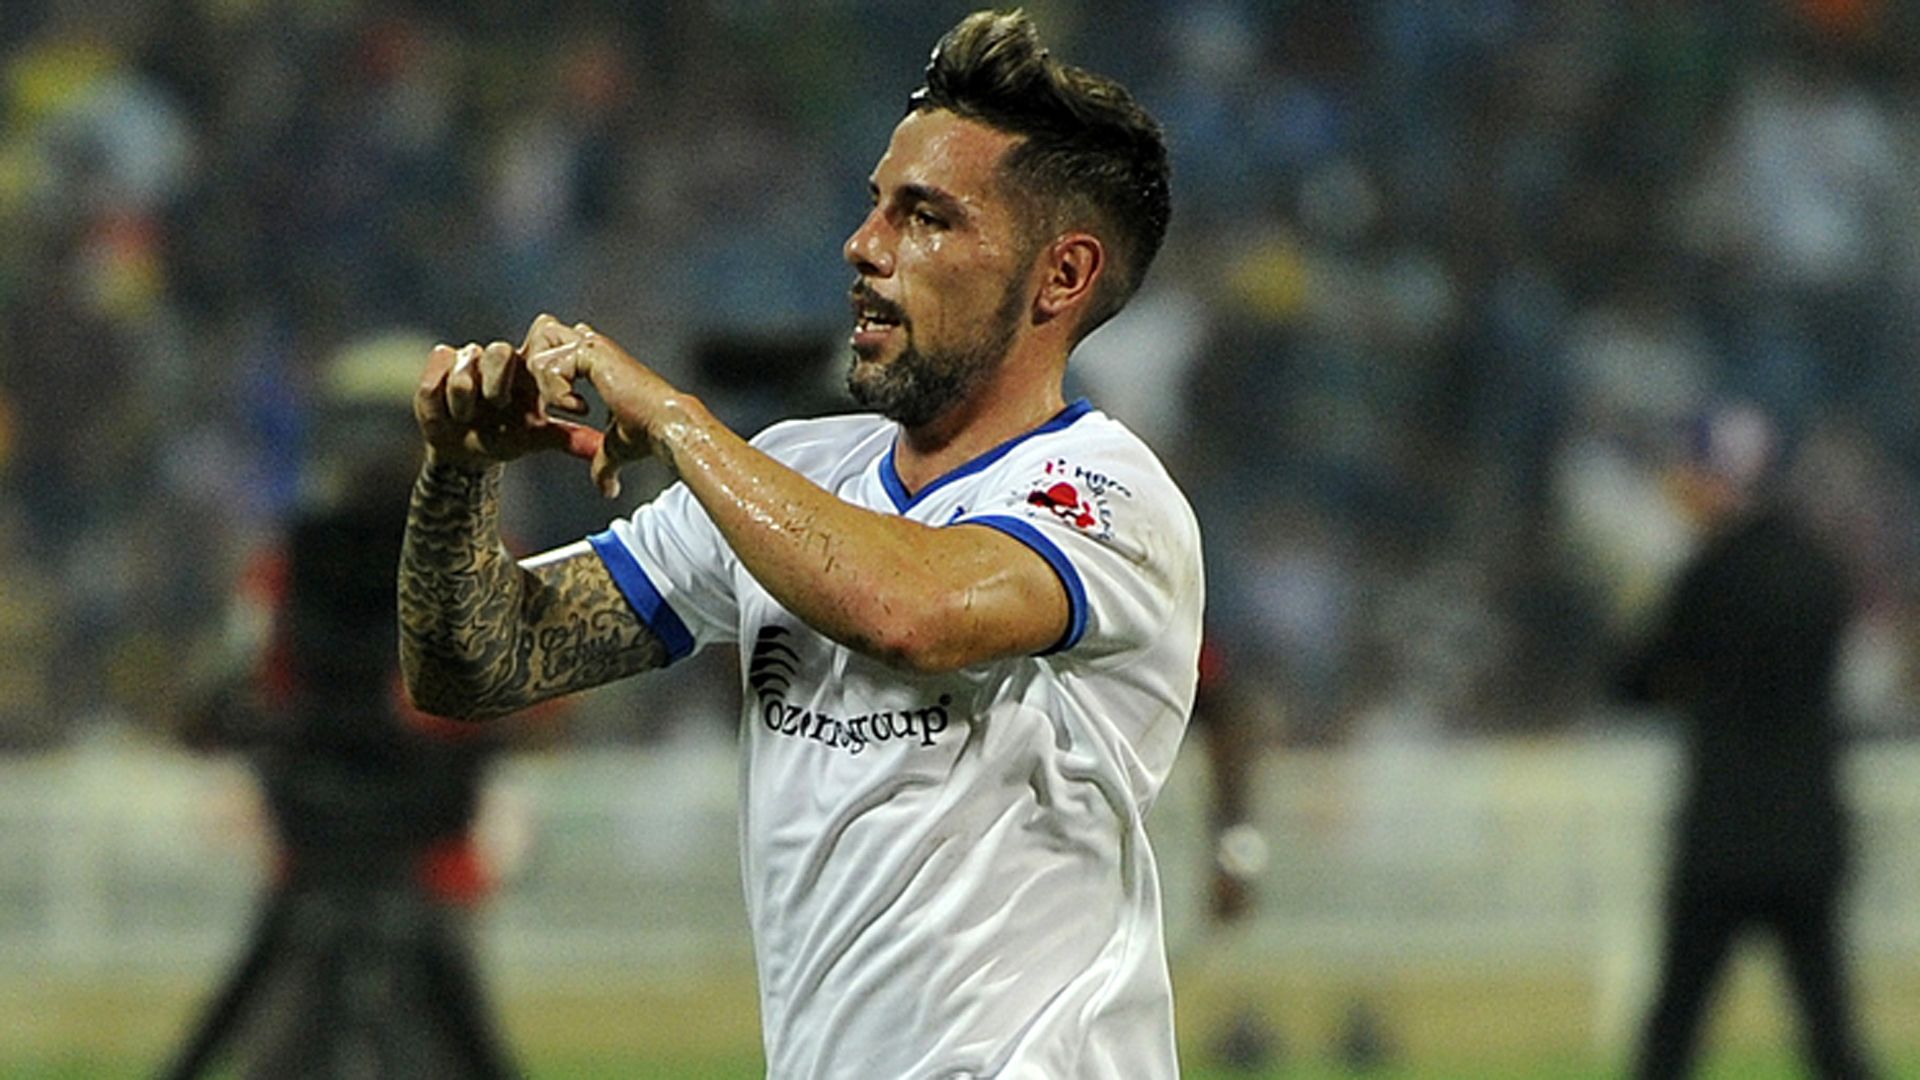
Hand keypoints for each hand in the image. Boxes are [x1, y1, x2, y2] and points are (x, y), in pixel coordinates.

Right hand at [414, 328, 601, 467]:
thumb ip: (570, 439)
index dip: (541, 365)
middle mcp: (499, 358)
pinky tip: (449, 410)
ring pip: (466, 360)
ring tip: (468, 417)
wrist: (464, 452)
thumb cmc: (504, 438)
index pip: (539, 339)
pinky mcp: (439, 364)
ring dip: (466, 395)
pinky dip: (442, 393)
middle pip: (499, 349)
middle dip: (497, 381)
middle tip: (498, 407)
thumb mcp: (536, 438)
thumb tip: (602, 446)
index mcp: (527, 369)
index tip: (545, 403)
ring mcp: (467, 359)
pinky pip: (439, 367)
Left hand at [523, 317, 682, 497]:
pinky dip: (557, 393)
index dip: (545, 374)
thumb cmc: (646, 436)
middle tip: (548, 404)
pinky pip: (550, 366)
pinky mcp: (591, 351)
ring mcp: (591, 345)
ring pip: (539, 353)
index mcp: (596, 361)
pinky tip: (579, 410)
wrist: (665, 427)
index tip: (551, 406)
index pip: (554, 349)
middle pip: (540, 336)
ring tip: (567, 409)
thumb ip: (603, 463)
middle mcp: (592, 346)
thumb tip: (608, 490)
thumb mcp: (614, 449)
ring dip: (545, 386)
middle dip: (534, 370)